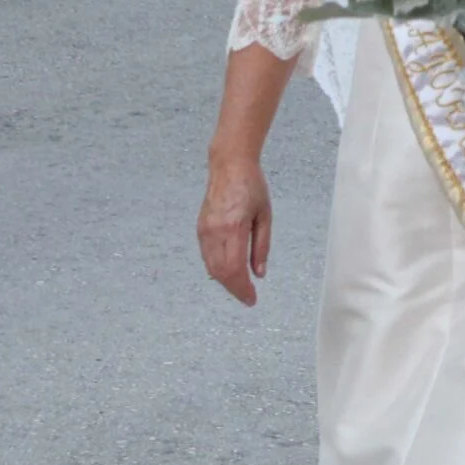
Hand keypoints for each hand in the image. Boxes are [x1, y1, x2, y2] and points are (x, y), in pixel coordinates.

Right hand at [198, 159, 272, 305]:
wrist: (229, 165)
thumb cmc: (252, 186)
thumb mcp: (264, 216)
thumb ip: (261, 246)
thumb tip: (259, 273)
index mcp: (234, 227)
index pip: (235, 269)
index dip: (242, 289)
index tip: (251, 299)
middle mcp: (215, 231)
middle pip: (220, 272)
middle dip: (234, 289)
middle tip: (248, 296)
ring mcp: (204, 230)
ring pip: (211, 267)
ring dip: (225, 281)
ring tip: (240, 286)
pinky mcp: (200, 228)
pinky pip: (206, 256)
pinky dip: (216, 268)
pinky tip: (228, 272)